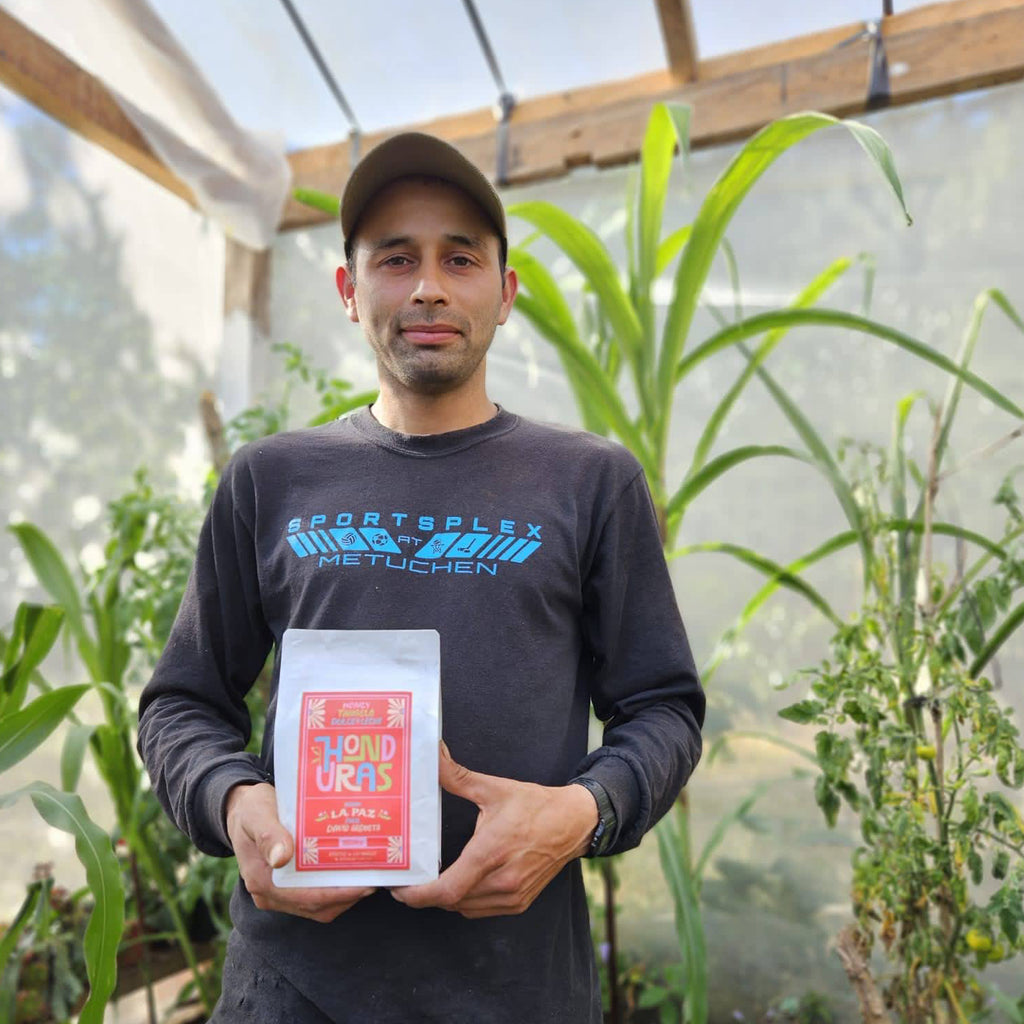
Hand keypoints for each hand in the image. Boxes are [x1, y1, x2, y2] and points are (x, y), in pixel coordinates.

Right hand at [225, 782, 374, 922]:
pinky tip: (353, 874)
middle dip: (347, 896)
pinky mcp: (287, 888)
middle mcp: (269, 894)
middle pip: (315, 906)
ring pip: (318, 906)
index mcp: (261, 880)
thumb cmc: (251, 809)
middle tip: (376, 879)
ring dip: (344, 896)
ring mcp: (278, 894)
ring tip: (370, 877)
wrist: (240, 809)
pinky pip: (315, 897)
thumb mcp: (257, 814)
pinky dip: (336, 890)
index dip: (336, 894)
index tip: (363, 885)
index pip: (304, 897)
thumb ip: (268, 835)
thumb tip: (282, 858)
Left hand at [391, 743, 597, 917]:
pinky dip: (466, 901)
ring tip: (431, 880)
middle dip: (427, 893)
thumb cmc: (535, 805)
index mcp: (491, 851)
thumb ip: (458, 777)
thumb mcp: (494, 788)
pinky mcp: (520, 902)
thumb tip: (434, 755)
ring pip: (465, 908)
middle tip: (409, 879)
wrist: (574, 823)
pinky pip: (481, 910)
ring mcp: (513, 895)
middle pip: (451, 901)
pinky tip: (461, 882)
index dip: (419, 896)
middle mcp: (502, 880)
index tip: (399, 889)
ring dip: (446, 897)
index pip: (447, 889)